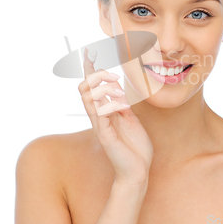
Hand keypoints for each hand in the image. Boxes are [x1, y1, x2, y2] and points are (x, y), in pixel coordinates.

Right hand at [78, 48, 152, 184]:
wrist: (138, 170)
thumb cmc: (135, 147)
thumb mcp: (131, 119)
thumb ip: (122, 105)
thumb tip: (116, 89)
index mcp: (104, 111)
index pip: (91, 86)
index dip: (89, 69)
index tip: (89, 52)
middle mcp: (98, 116)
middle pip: (84, 87)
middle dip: (96, 74)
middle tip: (115, 75)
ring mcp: (99, 125)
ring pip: (87, 97)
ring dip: (104, 88)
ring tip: (120, 93)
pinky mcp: (104, 134)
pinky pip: (100, 113)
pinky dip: (110, 103)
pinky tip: (122, 106)